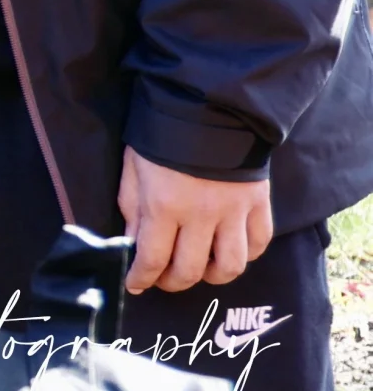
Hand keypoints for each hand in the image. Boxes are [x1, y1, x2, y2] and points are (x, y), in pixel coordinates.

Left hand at [119, 146, 272, 293]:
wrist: (206, 105)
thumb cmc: (160, 136)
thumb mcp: (133, 168)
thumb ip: (131, 208)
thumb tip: (133, 242)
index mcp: (164, 206)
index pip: (153, 259)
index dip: (141, 278)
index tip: (135, 284)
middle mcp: (202, 216)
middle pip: (190, 270)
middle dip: (172, 282)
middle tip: (163, 278)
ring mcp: (234, 213)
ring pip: (230, 267)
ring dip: (211, 276)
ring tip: (198, 268)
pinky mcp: (259, 205)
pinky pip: (257, 245)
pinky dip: (244, 255)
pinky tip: (228, 250)